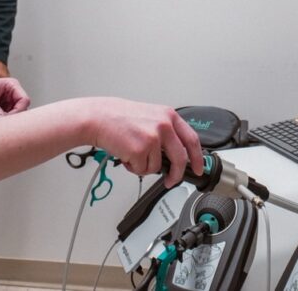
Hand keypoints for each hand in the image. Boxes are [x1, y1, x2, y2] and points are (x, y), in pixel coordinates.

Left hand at [0, 76, 30, 118]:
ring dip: (4, 122)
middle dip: (11, 118)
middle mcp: (12, 94)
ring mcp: (8, 103)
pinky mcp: (2, 110)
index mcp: (12, 85)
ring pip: (14, 117)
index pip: (24, 100)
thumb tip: (2, 121)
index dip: (18, 111)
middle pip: (21, 110)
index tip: (6, 119)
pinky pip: (5, 120)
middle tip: (0, 125)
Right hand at [85, 98, 202, 187]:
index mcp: (169, 116)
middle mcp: (164, 125)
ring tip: (132, 153)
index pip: (192, 139)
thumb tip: (177, 154)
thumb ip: (166, 132)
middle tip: (171, 180)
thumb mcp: (150, 116)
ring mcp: (153, 138)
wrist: (98, 118)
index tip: (199, 168)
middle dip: (177, 174)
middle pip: (181, 158)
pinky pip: (142, 170)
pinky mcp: (140, 150)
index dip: (197, 157)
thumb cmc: (120, 118)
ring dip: (144, 166)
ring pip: (157, 167)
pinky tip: (125, 154)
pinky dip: (133, 167)